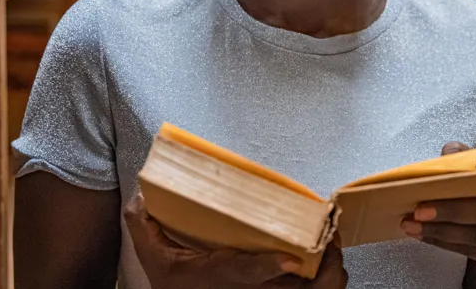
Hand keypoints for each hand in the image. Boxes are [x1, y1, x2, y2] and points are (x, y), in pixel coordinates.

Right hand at [124, 193, 347, 288]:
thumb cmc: (178, 287)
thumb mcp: (155, 260)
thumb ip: (145, 226)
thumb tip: (141, 195)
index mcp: (220, 277)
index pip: (245, 274)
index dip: (266, 268)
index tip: (287, 259)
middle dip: (325, 265)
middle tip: (330, 235)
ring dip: (333, 271)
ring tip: (334, 244)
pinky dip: (331, 279)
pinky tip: (330, 261)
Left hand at [401, 142, 475, 277]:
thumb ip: (473, 160)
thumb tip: (449, 152)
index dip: (471, 180)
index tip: (438, 181)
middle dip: (450, 210)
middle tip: (417, 210)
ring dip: (441, 231)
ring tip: (411, 224)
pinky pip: (474, 252)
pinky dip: (445, 243)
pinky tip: (424, 236)